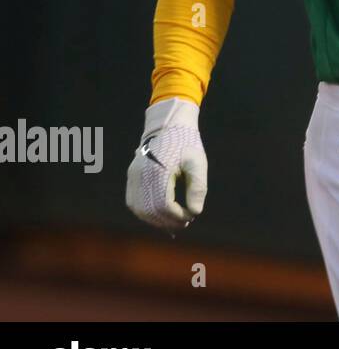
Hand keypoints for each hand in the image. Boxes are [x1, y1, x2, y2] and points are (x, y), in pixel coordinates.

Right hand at [126, 97, 207, 231]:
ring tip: (174, 221)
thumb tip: (195, 212)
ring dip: (155, 220)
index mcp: (158, 171)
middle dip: (167, 221)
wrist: (168, 125)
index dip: (177, 216)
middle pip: (149, 211)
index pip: (163, 205)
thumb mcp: (197, 163)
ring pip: (139, 209)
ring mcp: (133, 176)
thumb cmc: (186, 143)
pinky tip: (160, 215)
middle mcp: (141, 175)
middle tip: (184, 223)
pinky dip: (145, 212)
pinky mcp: (131, 177)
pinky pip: (133, 202)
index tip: (191, 216)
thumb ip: (197, 188)